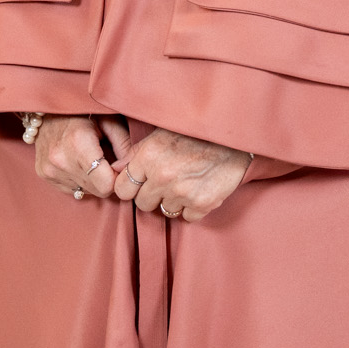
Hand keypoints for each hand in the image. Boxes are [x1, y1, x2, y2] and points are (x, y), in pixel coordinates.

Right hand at [32, 114, 130, 198]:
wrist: (49, 110)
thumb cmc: (83, 112)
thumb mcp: (109, 120)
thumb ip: (124, 144)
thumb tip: (132, 169)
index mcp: (78, 143)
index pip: (106, 185)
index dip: (117, 178)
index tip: (118, 166)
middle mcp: (61, 159)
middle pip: (97, 190)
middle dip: (106, 179)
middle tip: (106, 161)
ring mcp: (50, 169)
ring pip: (85, 191)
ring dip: (92, 180)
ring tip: (90, 159)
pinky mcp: (44, 174)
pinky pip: (71, 189)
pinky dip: (79, 179)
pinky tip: (78, 162)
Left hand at [110, 128, 249, 221]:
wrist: (233, 135)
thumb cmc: (195, 131)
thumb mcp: (160, 133)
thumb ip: (135, 153)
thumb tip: (115, 170)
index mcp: (147, 156)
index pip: (122, 189)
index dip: (131, 187)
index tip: (140, 184)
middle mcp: (162, 177)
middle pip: (142, 204)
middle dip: (152, 195)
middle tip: (166, 182)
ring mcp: (182, 193)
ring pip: (165, 211)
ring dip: (173, 201)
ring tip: (186, 182)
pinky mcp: (202, 204)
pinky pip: (188, 217)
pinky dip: (192, 208)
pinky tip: (199, 189)